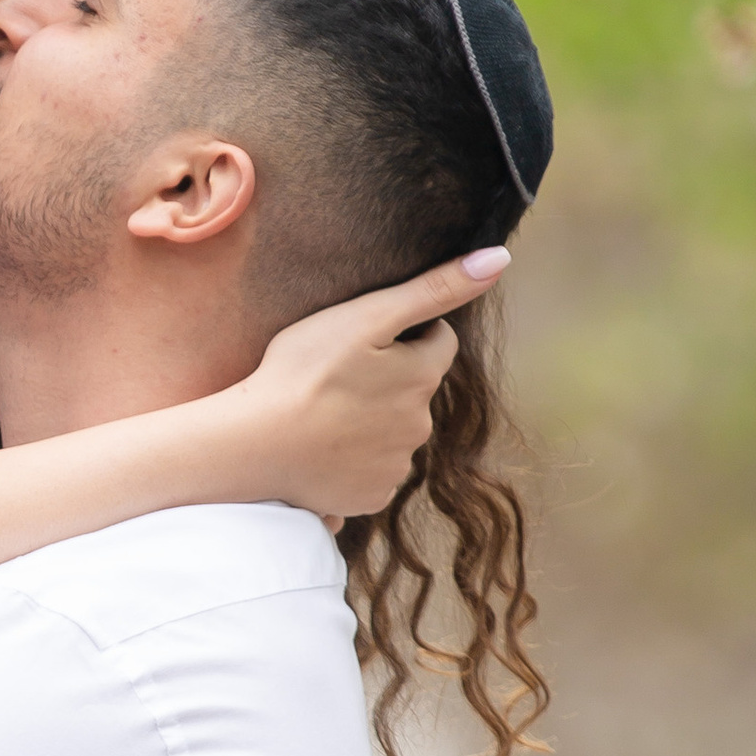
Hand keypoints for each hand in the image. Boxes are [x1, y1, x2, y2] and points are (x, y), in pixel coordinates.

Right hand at [242, 249, 508, 523]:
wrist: (256, 445)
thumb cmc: (303, 372)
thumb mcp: (367, 316)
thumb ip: (434, 289)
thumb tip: (499, 258)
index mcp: (423, 378)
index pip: (438, 343)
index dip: (407, 334)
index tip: (366, 337)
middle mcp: (420, 426)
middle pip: (415, 391)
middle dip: (388, 380)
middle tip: (336, 375)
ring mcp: (395, 466)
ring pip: (393, 433)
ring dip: (370, 422)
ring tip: (323, 413)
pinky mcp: (369, 497)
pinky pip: (371, 472)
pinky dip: (353, 461)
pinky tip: (321, 448)